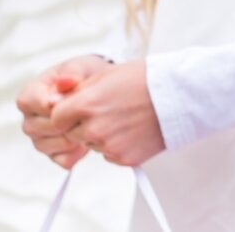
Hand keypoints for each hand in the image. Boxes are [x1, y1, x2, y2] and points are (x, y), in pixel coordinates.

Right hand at [17, 54, 115, 165]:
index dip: (46, 104)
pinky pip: (62, 160)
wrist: (100, 93)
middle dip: (60, 123)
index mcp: (32, 94)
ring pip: (45, 146)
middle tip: (82, 117)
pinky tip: (88, 141)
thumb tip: (63, 83)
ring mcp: (41, 137)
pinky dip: (76, 153)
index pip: (26, 102)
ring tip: (87, 128)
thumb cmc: (85, 76)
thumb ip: (72, 74)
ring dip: (69, 139)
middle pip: (34, 127)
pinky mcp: (55, 153)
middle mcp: (31, 118)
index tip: (68, 101)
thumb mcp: (81, 68)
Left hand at [38, 58, 164, 166]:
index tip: (76, 110)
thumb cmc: (142, 79)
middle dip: (81, 125)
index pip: (56, 119)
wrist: (178, 95)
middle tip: (105, 111)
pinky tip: (132, 130)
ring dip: (99, 135)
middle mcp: (94, 128)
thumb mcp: (105, 76)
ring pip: (92, 144)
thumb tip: (57, 102)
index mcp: (86, 104)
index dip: (64, 114)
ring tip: (122, 118)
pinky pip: (109, 154)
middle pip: (72, 134)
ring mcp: (110, 146)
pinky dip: (116, 145)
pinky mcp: (124, 158)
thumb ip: (77, 91)